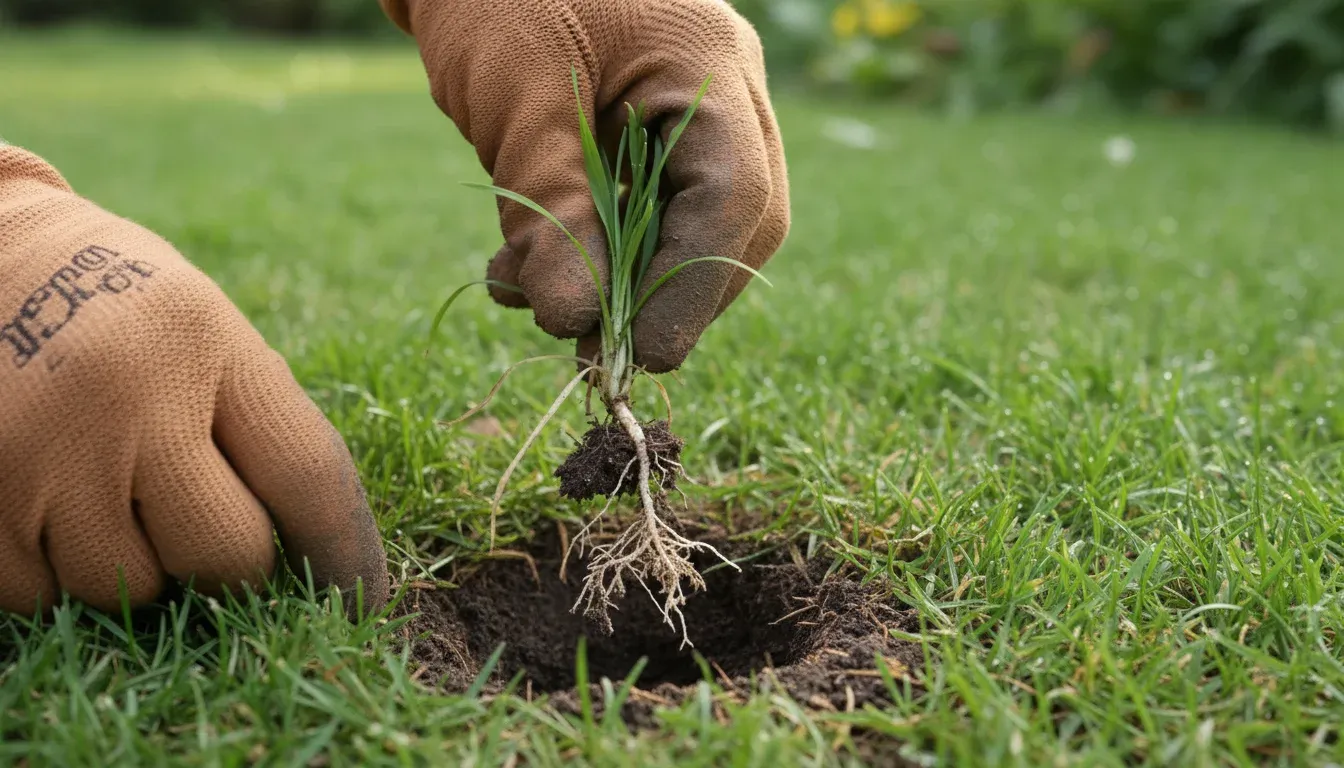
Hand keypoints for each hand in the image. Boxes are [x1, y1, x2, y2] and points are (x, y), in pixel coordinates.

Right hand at [0, 145, 388, 619]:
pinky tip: (46, 504)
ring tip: (105, 493)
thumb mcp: (205, 324)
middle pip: (224, 555)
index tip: (361, 599)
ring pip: (126, 589)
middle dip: (227, 565)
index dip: (343, 550)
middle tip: (204, 530)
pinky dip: (51, 575)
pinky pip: (35, 596)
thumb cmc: (116, 304)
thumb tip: (310, 545)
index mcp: (204, 341)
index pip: (306, 474)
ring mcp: (37, 453)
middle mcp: (125, 397)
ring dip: (132, 569)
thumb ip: (255, 420)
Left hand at [383, 0, 789, 372]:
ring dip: (618, 285)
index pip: (733, 196)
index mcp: (710, 62)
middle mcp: (722, 91)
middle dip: (661, 296)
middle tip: (595, 352)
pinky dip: (593, 253)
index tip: (640, 355)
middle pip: (729, 224)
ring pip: (689, 229)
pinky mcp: (651, 134)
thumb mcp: (515, 98)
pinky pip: (646, 212)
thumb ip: (551, 208)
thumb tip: (572, 323)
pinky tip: (524, 269)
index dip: (691, 288)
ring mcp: (691, 112)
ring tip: (535, 302)